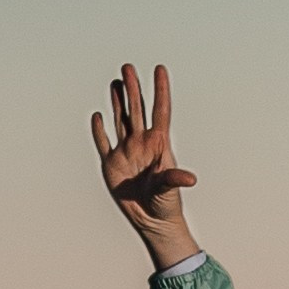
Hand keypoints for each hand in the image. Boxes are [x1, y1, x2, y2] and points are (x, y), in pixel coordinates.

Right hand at [91, 63, 199, 264]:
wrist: (151, 221)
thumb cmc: (166, 204)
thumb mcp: (170, 190)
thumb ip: (175, 179)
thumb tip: (190, 178)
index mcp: (159, 145)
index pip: (160, 112)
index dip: (160, 91)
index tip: (160, 69)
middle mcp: (142, 144)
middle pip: (137, 110)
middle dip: (133, 89)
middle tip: (128, 67)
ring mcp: (126, 152)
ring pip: (121, 120)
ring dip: (118, 101)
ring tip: (116, 81)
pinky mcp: (111, 164)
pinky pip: (104, 142)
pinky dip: (99, 129)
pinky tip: (98, 115)